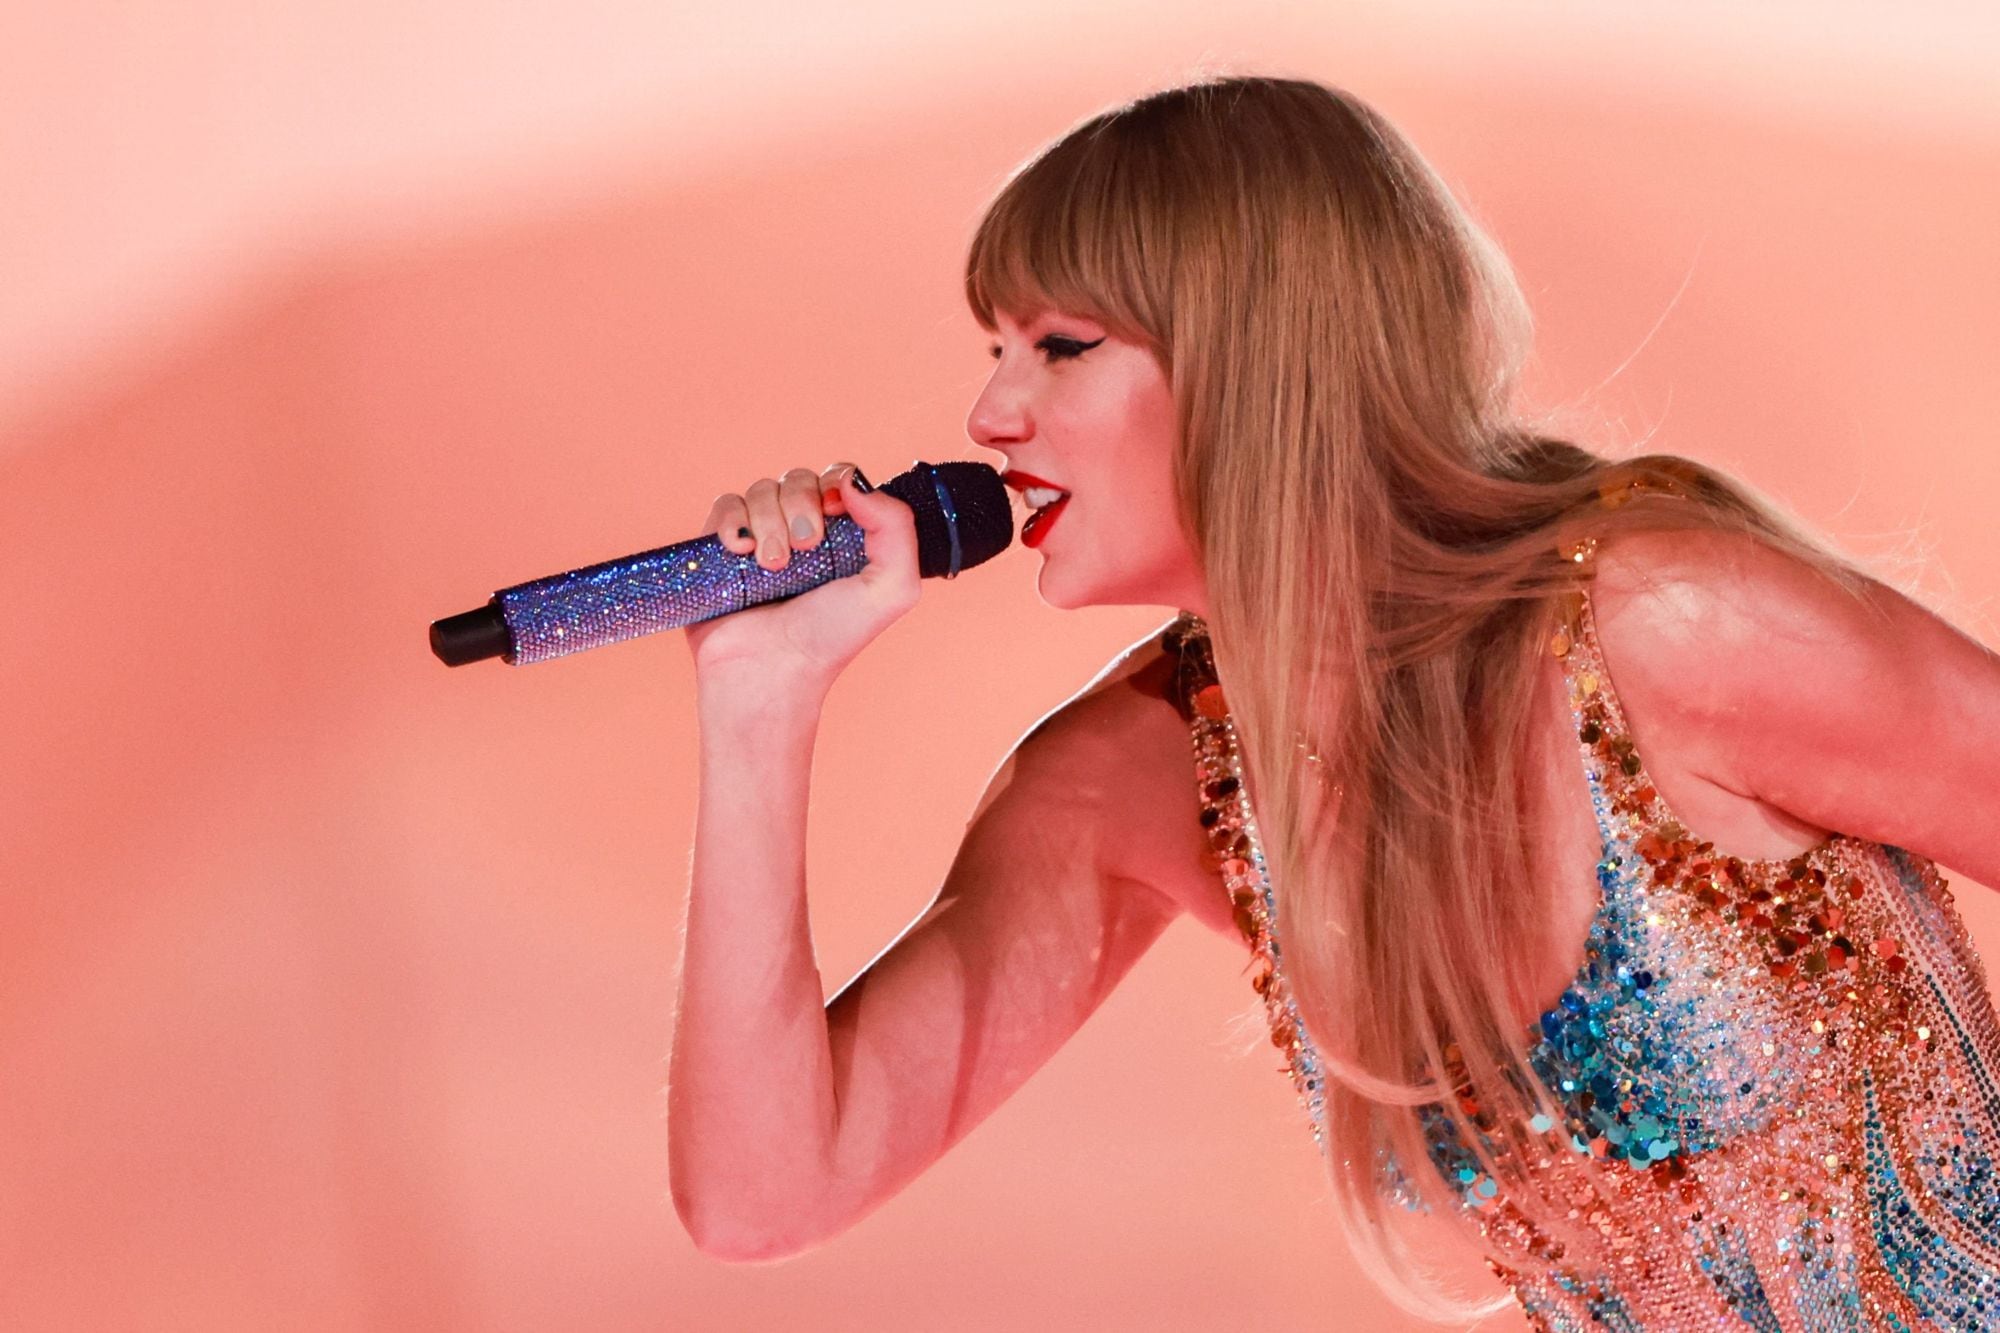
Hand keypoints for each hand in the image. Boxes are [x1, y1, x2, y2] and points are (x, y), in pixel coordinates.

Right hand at [683, 463, 920, 689]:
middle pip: (800, 478)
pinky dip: (732, 522)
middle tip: (804, 551)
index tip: (835, 513)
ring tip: (772, 568)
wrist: (770, 671)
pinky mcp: (723, 547)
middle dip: (802, 507)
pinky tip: (740, 552)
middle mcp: (804, 531)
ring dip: (768, 524)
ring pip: (762, 489)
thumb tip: (853, 481)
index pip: (841, 478)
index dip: (836, 483)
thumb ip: (896, 526)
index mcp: (847, 535)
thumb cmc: (832, 638)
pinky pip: (726, 505)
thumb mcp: (891, 589)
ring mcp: (762, 537)